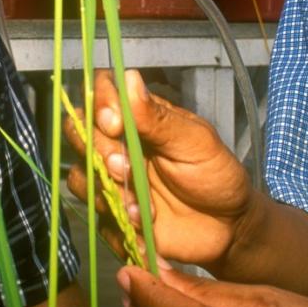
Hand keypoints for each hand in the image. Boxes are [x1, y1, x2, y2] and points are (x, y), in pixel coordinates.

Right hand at [65, 69, 256, 270]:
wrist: (228, 228)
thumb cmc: (216, 176)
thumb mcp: (195, 143)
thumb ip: (158, 118)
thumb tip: (130, 77)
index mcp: (139, 120)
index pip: (102, 94)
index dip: (99, 104)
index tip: (113, 124)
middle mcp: (120, 145)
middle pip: (79, 134)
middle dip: (100, 154)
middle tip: (128, 170)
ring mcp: (114, 180)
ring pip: (80, 177)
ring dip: (109, 194)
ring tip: (142, 210)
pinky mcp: (114, 214)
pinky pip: (97, 218)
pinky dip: (118, 226)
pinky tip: (144, 228)